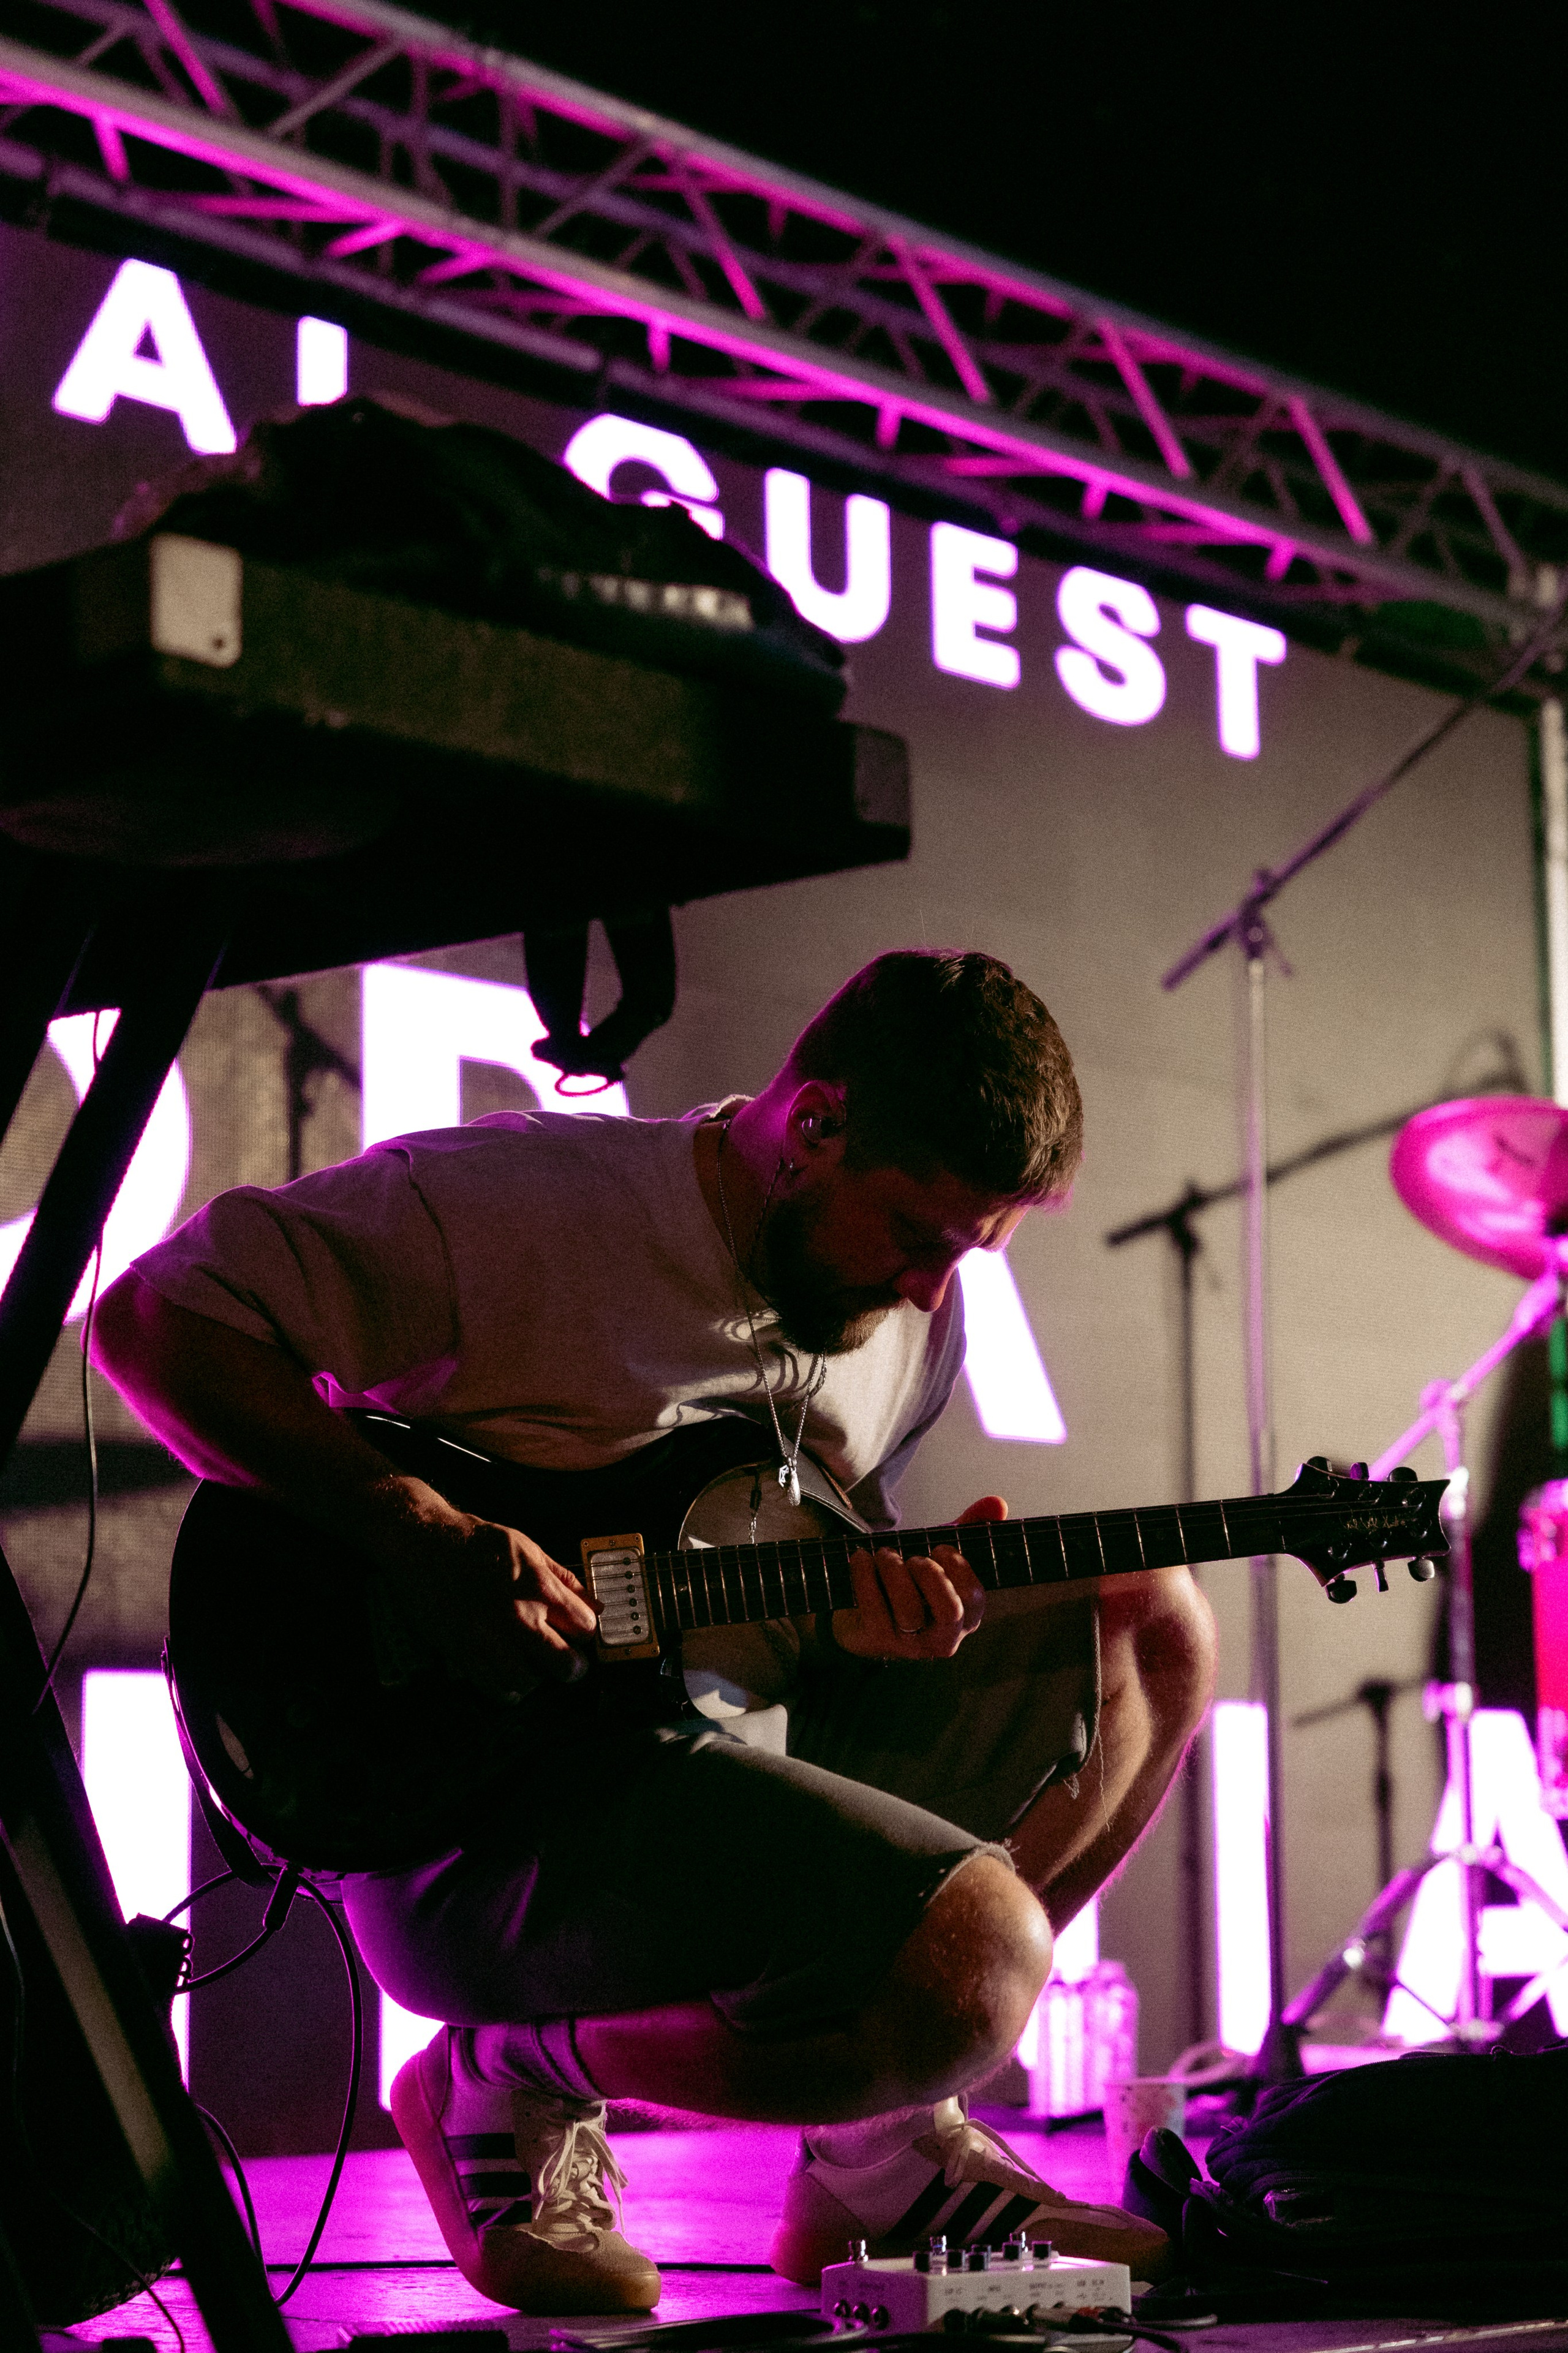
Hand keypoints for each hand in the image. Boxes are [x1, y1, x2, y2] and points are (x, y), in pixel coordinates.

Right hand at [390, 1511, 600, 1698]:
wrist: (424, 1544)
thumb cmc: (475, 1543)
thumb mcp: (529, 1548)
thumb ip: (563, 1579)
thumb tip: (593, 1603)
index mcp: (538, 1587)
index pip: (586, 1627)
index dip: (585, 1629)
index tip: (578, 1629)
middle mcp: (518, 1618)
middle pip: (566, 1666)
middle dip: (573, 1664)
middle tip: (567, 1658)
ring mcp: (489, 1640)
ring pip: (532, 1683)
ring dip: (538, 1677)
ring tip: (534, 1664)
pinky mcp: (463, 1654)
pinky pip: (496, 1689)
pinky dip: (508, 1688)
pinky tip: (509, 1673)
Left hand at [831, 1495, 1005, 1660]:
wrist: (864, 1615)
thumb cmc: (913, 1582)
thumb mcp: (941, 1555)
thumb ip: (970, 1528)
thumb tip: (998, 1503)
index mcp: (966, 1618)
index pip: (974, 1597)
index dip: (957, 1567)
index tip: (939, 1548)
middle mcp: (943, 1638)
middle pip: (949, 1611)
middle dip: (932, 1575)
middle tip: (916, 1558)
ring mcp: (910, 1644)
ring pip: (908, 1610)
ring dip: (894, 1571)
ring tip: (885, 1554)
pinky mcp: (877, 1640)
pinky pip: (873, 1607)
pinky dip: (864, 1575)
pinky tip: (860, 1557)